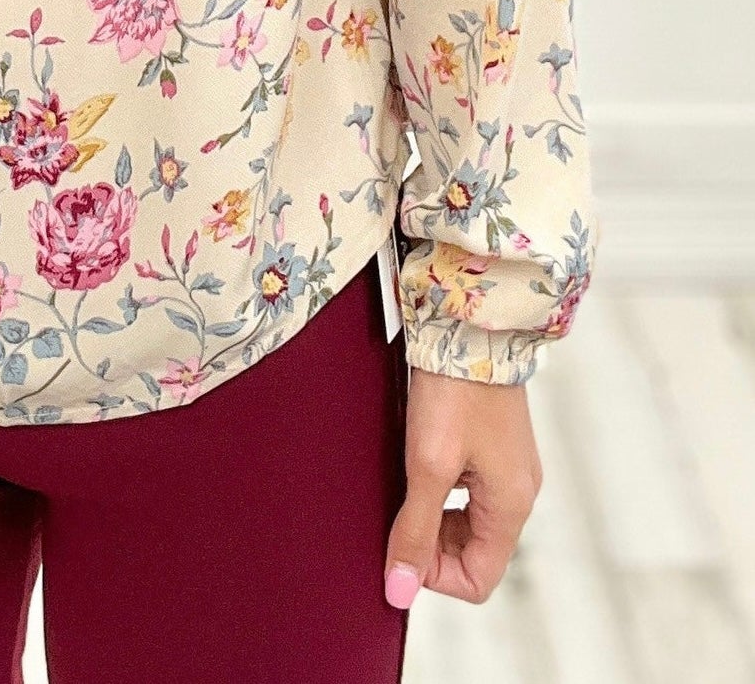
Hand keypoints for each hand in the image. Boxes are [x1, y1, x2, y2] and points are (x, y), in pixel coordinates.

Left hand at [383, 365, 542, 608]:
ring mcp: (510, 468)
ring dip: (434, 516)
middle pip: (475, 553)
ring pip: (470, 522)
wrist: (470, 327)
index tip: (402, 544)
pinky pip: (470, 492)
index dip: (435, 575)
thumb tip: (400, 591)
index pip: (478, 580)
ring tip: (405, 482)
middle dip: (432, 545)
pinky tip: (419, 462)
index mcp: (511, 506)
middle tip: (398, 509)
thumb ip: (414, 530)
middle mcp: (519, 493)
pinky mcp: (496, 446)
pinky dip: (442, 491)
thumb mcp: (427, 465)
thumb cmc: (454, 392)